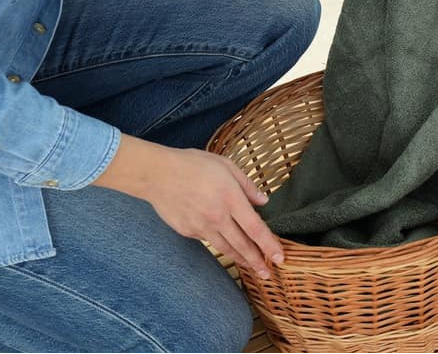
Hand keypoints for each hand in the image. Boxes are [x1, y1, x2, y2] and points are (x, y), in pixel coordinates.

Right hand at [93, 135, 283, 278]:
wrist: (157, 174)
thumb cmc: (193, 164)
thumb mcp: (226, 166)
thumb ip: (247, 185)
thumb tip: (263, 201)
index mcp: (231, 198)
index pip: (256, 229)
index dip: (269, 245)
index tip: (280, 258)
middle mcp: (217, 217)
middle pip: (243, 245)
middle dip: (258, 262)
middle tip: (268, 274)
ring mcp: (201, 227)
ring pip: (226, 248)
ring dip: (241, 260)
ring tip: (252, 268)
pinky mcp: (188, 231)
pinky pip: (209, 240)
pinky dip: (220, 245)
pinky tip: (227, 247)